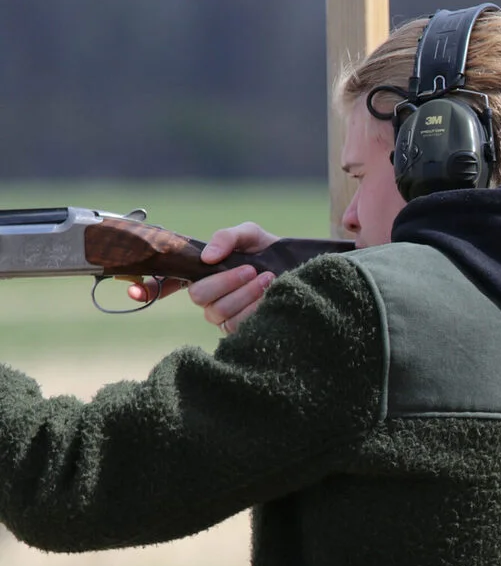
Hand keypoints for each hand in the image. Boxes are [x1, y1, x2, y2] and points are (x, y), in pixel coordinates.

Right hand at [126, 222, 280, 332]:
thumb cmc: (269, 252)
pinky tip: (269, 296)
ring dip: (244, 294)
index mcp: (200, 272)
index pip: (165, 283)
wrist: (301, 270)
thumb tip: (207, 257)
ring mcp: (221, 315)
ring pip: (217, 312)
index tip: (134, 291)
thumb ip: (227, 237)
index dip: (147, 289)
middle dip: (224, 282)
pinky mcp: (239, 330)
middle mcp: (206, 296)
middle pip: (198, 297)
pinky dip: (254, 309)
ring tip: (266, 279)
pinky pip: (237, 325)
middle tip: (250, 269)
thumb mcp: (249, 235)